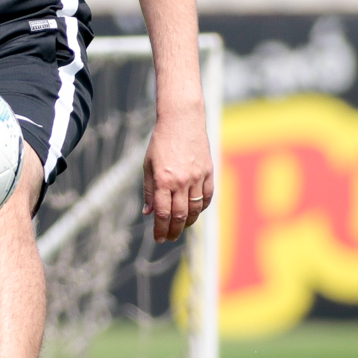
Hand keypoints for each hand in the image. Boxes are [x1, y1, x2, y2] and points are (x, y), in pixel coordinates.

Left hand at [141, 106, 212, 242]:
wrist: (182, 120)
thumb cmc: (161, 142)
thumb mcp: (148, 165)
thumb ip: (149, 190)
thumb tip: (148, 213)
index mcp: (163, 180)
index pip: (162, 213)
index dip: (160, 229)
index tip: (158, 238)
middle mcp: (181, 181)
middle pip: (180, 215)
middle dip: (174, 230)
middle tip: (169, 237)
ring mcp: (197, 177)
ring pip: (196, 209)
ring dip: (189, 222)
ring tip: (181, 227)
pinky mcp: (209, 172)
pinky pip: (207, 196)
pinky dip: (202, 207)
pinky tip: (195, 212)